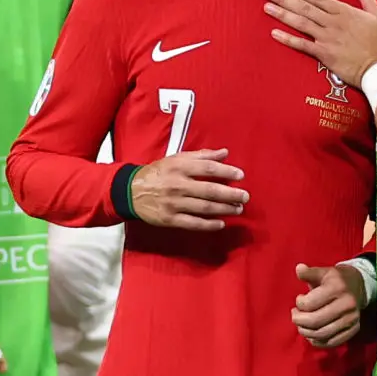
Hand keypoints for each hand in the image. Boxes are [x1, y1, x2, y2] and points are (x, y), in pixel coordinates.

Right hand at [130, 148, 248, 230]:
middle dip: (230, 194)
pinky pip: (193, 223)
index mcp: (179, 167)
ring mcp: (173, 203)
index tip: (241, 176)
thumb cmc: (159, 172)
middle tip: (245, 196)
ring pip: (204, 208)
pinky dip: (209, 224)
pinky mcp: (169, 219)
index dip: (226, 172)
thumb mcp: (177, 158)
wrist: (131, 191)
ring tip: (238, 209)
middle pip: (209, 190)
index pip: (208, 168)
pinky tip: (221, 223)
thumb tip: (225, 153)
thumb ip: (202, 156)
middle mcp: (177, 185)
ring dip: (224, 209)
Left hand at [263, 0, 376, 86]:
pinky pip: (302, 45)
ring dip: (282, 14)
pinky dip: (288, 39)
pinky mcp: (324, 54)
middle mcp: (332, 23)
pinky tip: (274, 33)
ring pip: (301, 23)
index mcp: (344, 12)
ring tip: (267, 7)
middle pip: (304, 8)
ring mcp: (327, 38)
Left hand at [291, 263, 365, 347]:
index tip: (299, 299)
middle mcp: (346, 304)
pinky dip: (318, 341)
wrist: (358, 285)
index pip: (310, 303)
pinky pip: (332, 342)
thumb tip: (298, 269)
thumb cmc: (335, 279)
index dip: (299, 303)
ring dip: (306, 332)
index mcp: (337, 287)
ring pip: (322, 334)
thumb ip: (309, 272)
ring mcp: (351, 319)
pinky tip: (311, 334)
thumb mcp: (323, 272)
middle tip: (294, 315)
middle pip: (315, 321)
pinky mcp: (353, 330)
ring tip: (301, 325)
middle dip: (299, 320)